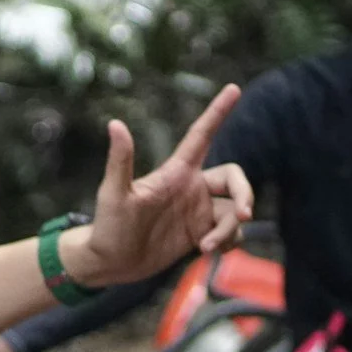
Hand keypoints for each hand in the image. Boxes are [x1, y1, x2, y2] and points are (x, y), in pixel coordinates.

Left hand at [66, 86, 255, 288]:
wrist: (109, 263)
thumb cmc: (107, 226)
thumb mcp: (113, 194)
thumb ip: (120, 162)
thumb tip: (115, 124)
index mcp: (176, 172)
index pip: (202, 135)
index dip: (217, 112)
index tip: (234, 88)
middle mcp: (191, 187)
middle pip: (234, 178)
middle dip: (244, 194)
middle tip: (243, 215)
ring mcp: (197, 211)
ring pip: (233, 211)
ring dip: (229, 229)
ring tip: (206, 247)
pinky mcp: (199, 233)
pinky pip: (230, 232)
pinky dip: (228, 241)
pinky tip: (211, 252)